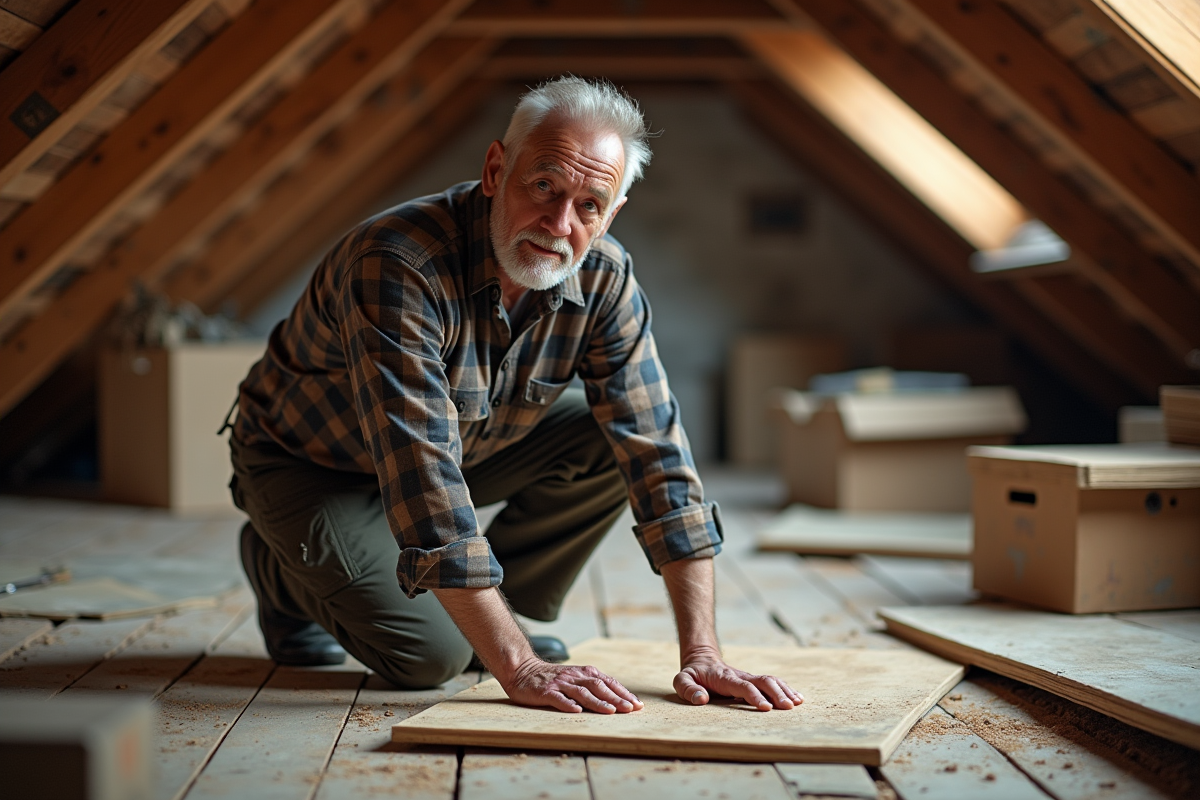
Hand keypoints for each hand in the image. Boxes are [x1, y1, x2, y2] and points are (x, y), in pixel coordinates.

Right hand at [505, 658, 644, 714]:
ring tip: (610, 711)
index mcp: (584, 673)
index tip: (637, 704)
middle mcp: (574, 676)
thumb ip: (592, 686)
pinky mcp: (545, 691)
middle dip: (616, 698)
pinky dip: (568, 704)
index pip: (608, 682)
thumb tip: (617, 699)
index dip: (623, 692)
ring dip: (598, 702)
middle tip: (630, 709)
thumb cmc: (553, 678)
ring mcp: (560, 684)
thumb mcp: (575, 678)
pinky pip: (558, 698)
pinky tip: (576, 711)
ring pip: (582, 692)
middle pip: (599, 687)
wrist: (523, 670)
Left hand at [674, 653, 802, 711]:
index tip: (766, 708)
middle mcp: (740, 676)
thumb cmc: (692, 674)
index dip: (755, 696)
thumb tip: (701, 699)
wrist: (701, 659)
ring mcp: (748, 677)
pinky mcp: (753, 680)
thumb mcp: (682, 680)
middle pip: (763, 681)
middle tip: (788, 708)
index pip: (743, 686)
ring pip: (771, 680)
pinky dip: (786, 689)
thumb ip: (688, 689)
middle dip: (777, 694)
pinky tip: (798, 698)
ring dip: (784, 691)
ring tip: (797, 703)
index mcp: (724, 678)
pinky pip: (772, 682)